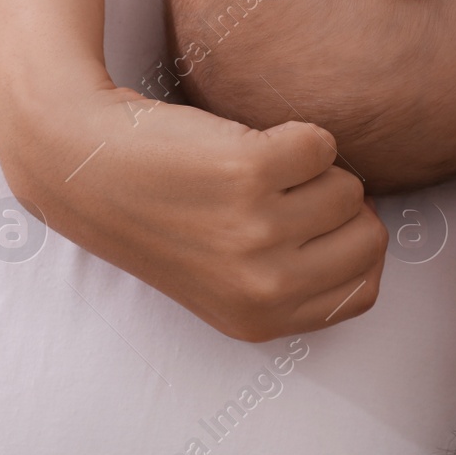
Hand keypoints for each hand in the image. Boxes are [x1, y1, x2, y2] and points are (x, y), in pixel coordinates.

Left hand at [0, 85, 386, 341]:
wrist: (83, 162)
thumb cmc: (162, 215)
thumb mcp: (225, 282)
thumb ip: (297, 282)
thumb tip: (372, 240)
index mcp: (259, 321)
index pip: (365, 288)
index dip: (345, 247)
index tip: (304, 228)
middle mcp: (262, 285)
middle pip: (369, 236)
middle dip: (336, 206)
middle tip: (274, 197)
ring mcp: (256, 229)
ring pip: (348, 185)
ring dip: (308, 170)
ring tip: (247, 173)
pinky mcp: (249, 170)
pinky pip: (321, 143)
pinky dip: (291, 134)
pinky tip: (238, 145)